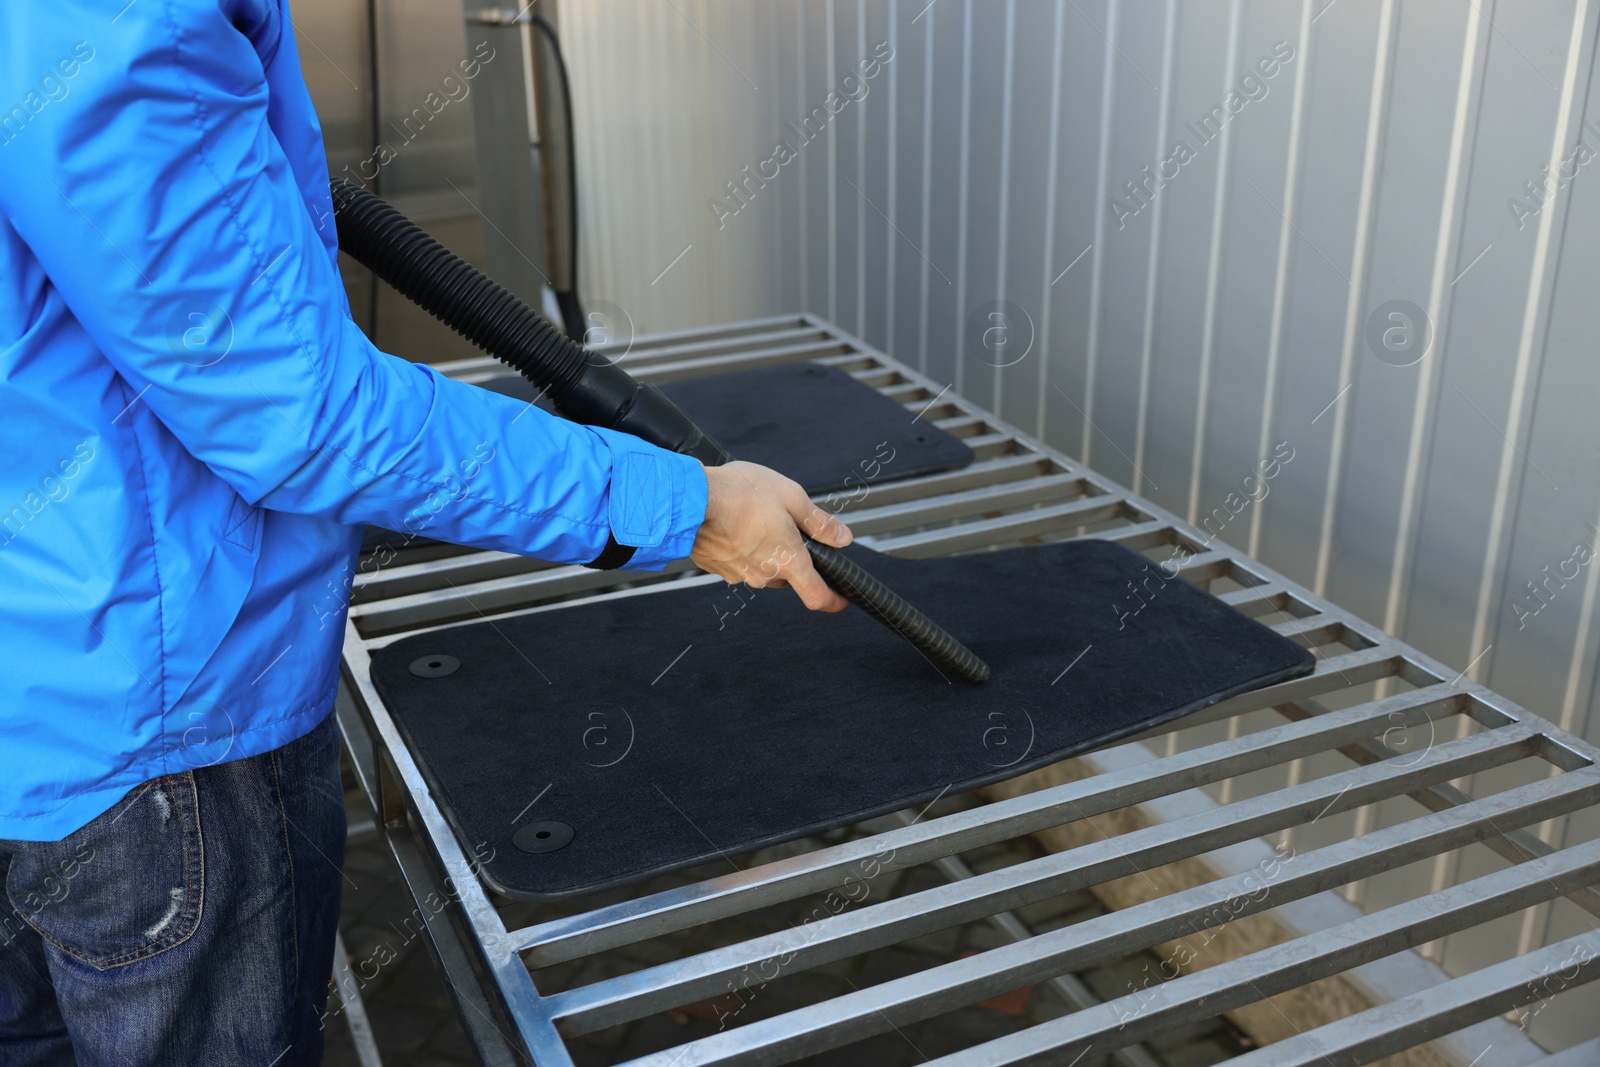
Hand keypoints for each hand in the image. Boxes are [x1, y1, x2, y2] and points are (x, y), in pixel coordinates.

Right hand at [690, 461, 853, 610]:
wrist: (688, 498)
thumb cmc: (736, 494)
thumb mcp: (791, 497)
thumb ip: (819, 521)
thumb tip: (841, 536)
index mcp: (788, 561)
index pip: (818, 597)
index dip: (835, 601)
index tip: (842, 597)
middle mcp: (764, 574)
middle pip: (789, 576)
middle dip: (793, 556)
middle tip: (786, 525)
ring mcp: (738, 573)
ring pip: (762, 567)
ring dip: (765, 549)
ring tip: (756, 516)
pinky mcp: (717, 567)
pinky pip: (739, 561)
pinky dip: (742, 547)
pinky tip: (736, 522)